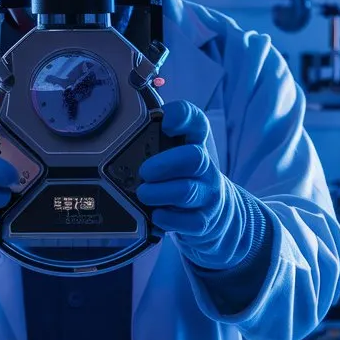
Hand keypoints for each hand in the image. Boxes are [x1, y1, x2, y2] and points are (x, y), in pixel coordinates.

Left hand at [136, 99, 261, 269]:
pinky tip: (156, 214)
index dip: (180, 117)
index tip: (165, 123)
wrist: (217, 212)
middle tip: (145, 171)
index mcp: (196, 143)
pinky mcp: (203, 221)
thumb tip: (121, 128)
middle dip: (165, 164)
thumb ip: (152, 137)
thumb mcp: (174, 153)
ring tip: (143, 193)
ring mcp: (207, 195)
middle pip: (194, 158)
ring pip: (186, 192)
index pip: (195, 120)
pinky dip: (167, 219)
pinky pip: (186, 222)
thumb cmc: (183, 176)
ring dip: (159, 193)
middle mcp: (206, 167)